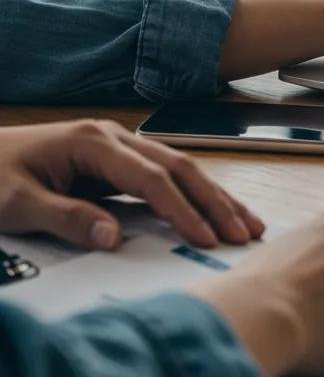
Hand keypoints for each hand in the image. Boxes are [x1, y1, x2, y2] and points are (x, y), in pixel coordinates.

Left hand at [0, 120, 263, 249]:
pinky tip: (213, 213)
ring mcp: (119, 147)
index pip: (151, 178)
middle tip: (246, 232)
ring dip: (215, 197)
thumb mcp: (15, 204)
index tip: (206, 238)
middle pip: (180, 167)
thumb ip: (65, 218)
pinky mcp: (117, 162)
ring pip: (180, 169)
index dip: (182, 209)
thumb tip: (114, 238)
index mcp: (93, 142)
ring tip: (247, 224)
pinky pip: (165, 178)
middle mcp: (114, 138)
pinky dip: (193, 196)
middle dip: (216, 201)